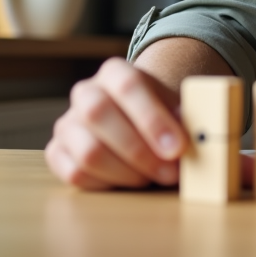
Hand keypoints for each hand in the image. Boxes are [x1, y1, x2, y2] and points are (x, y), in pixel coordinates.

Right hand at [45, 57, 187, 190]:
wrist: (135, 120)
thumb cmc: (160, 114)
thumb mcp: (175, 107)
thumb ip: (186, 118)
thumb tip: (198, 137)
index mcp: (115, 71)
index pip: (128, 85)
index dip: (153, 118)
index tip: (179, 147)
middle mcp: (86, 92)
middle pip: (99, 114)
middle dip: (140, 150)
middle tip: (171, 173)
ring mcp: (67, 123)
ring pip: (88, 151)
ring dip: (128, 173)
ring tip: (154, 179)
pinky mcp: (56, 152)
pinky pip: (75, 174)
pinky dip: (108, 184)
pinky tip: (130, 182)